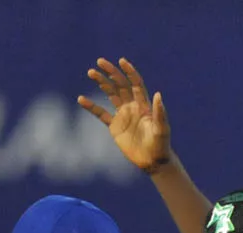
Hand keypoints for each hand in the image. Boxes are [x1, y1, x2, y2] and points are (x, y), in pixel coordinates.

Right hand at [79, 57, 170, 173]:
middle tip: (100, 62)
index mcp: (144, 104)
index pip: (135, 83)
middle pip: (120, 85)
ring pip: (110, 94)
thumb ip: (159, 112)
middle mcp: (132, 106)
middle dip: (111, 73)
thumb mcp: (161, 128)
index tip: (121, 61)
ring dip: (101, 82)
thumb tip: (158, 94)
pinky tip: (81, 99)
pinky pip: (101, 114)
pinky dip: (91, 106)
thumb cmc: (160, 144)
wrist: (152, 161)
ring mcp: (123, 115)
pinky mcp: (115, 126)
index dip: (129, 72)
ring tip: (91, 72)